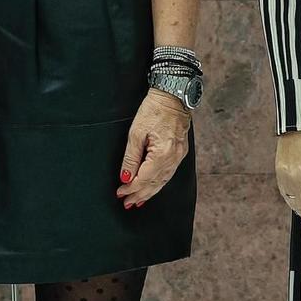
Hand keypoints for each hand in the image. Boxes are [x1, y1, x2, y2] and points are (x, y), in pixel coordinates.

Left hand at [117, 89, 191, 208]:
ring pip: (163, 181)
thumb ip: (130, 159)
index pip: (144, 179)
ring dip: (149, 192)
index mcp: (162, 154)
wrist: (172, 96)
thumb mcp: (136, 133)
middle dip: (139, 195)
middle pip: (154, 184)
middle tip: (127, 203)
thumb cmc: (153, 110)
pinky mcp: (180, 153)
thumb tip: (125, 178)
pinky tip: (153, 188)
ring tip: (137, 201)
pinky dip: (159, 183)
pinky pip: (169, 174)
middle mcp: (173, 158)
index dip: (131, 188)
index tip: (120, 193)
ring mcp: (179, 156)